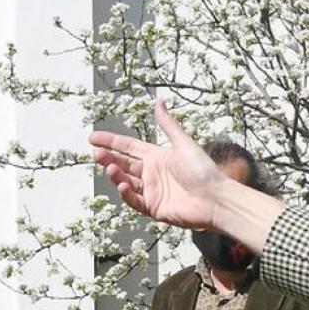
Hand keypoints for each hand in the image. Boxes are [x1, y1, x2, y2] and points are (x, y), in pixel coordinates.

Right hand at [88, 101, 226, 229]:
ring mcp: (152, 192)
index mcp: (158, 157)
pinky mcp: (154, 208)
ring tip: (109, 168)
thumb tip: (158, 101)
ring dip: (116, 175)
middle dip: (108, 158)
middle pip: (124, 164)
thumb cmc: (204, 170)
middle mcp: (153, 174)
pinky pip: (135, 201)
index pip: (128, 147)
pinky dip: (127, 194)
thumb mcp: (183, 143)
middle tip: (96, 153)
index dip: (111, 141)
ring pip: (126, 181)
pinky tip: (124, 185)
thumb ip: (167, 124)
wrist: (215, 199)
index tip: (93, 137)